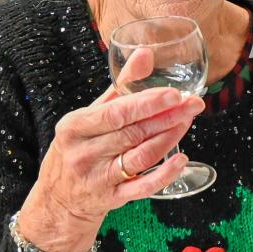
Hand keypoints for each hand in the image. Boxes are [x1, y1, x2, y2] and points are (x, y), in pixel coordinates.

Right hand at [19, 48, 204, 251]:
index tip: (175, 94)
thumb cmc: (79, 146)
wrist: (59, 198)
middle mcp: (84, 153)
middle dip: (168, 117)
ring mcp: (98, 178)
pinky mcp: (111, 199)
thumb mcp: (90, 114)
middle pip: (133, 132)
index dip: (148, 103)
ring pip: (141, 157)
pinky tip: (181, 160)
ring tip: (187, 122)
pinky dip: (164, 174)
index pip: (117, 113)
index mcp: (75, 126)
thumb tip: (146, 53)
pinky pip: (142, 187)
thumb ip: (120, 85)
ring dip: (169, 138)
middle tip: (193, 104)